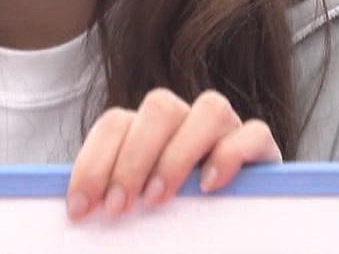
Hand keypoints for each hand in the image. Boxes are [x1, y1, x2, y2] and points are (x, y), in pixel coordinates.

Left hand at [65, 88, 281, 220]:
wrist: (237, 231)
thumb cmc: (175, 218)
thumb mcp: (139, 206)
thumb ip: (116, 198)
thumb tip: (76, 213)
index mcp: (149, 129)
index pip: (116, 122)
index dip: (93, 162)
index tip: (81, 208)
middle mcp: (188, 119)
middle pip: (159, 106)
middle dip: (132, 158)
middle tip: (119, 207)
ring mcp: (227, 129)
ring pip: (209, 108)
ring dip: (177, 154)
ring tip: (158, 199)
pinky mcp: (262, 147)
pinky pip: (253, 133)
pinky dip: (229, 156)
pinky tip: (208, 187)